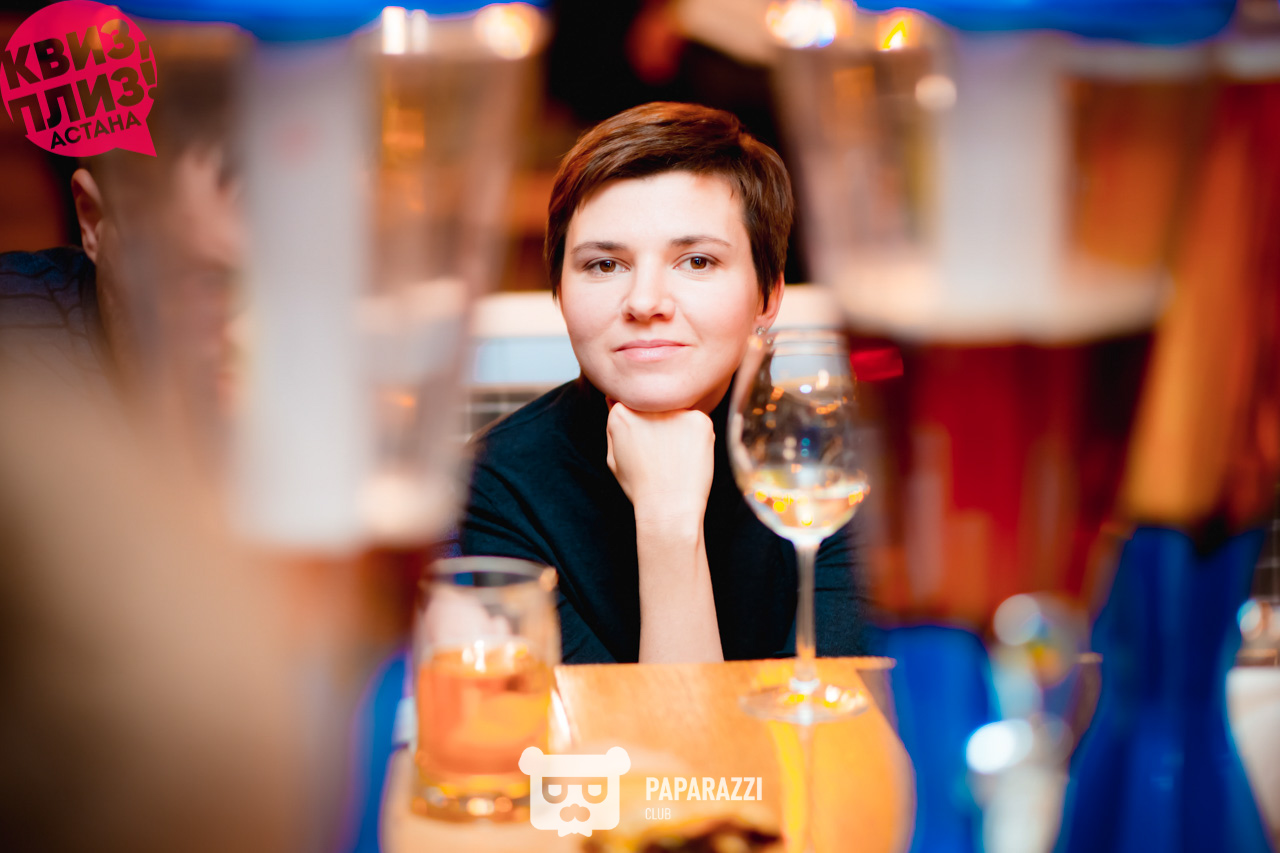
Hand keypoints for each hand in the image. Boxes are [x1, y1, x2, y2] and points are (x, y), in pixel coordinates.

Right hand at [605, 403, 714, 524]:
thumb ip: (613, 425)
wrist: (668, 508)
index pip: (634, 404)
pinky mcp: (700, 420)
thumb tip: (614, 399)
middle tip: (662, 454)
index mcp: (622, 412)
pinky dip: (697, 438)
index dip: (642, 425)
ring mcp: (675, 411)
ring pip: (678, 413)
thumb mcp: (613, 457)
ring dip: (679, 429)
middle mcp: (647, 406)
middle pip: (657, 405)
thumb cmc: (640, 487)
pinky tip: (689, 458)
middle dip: (660, 423)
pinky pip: (698, 422)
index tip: (645, 444)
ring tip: (675, 458)